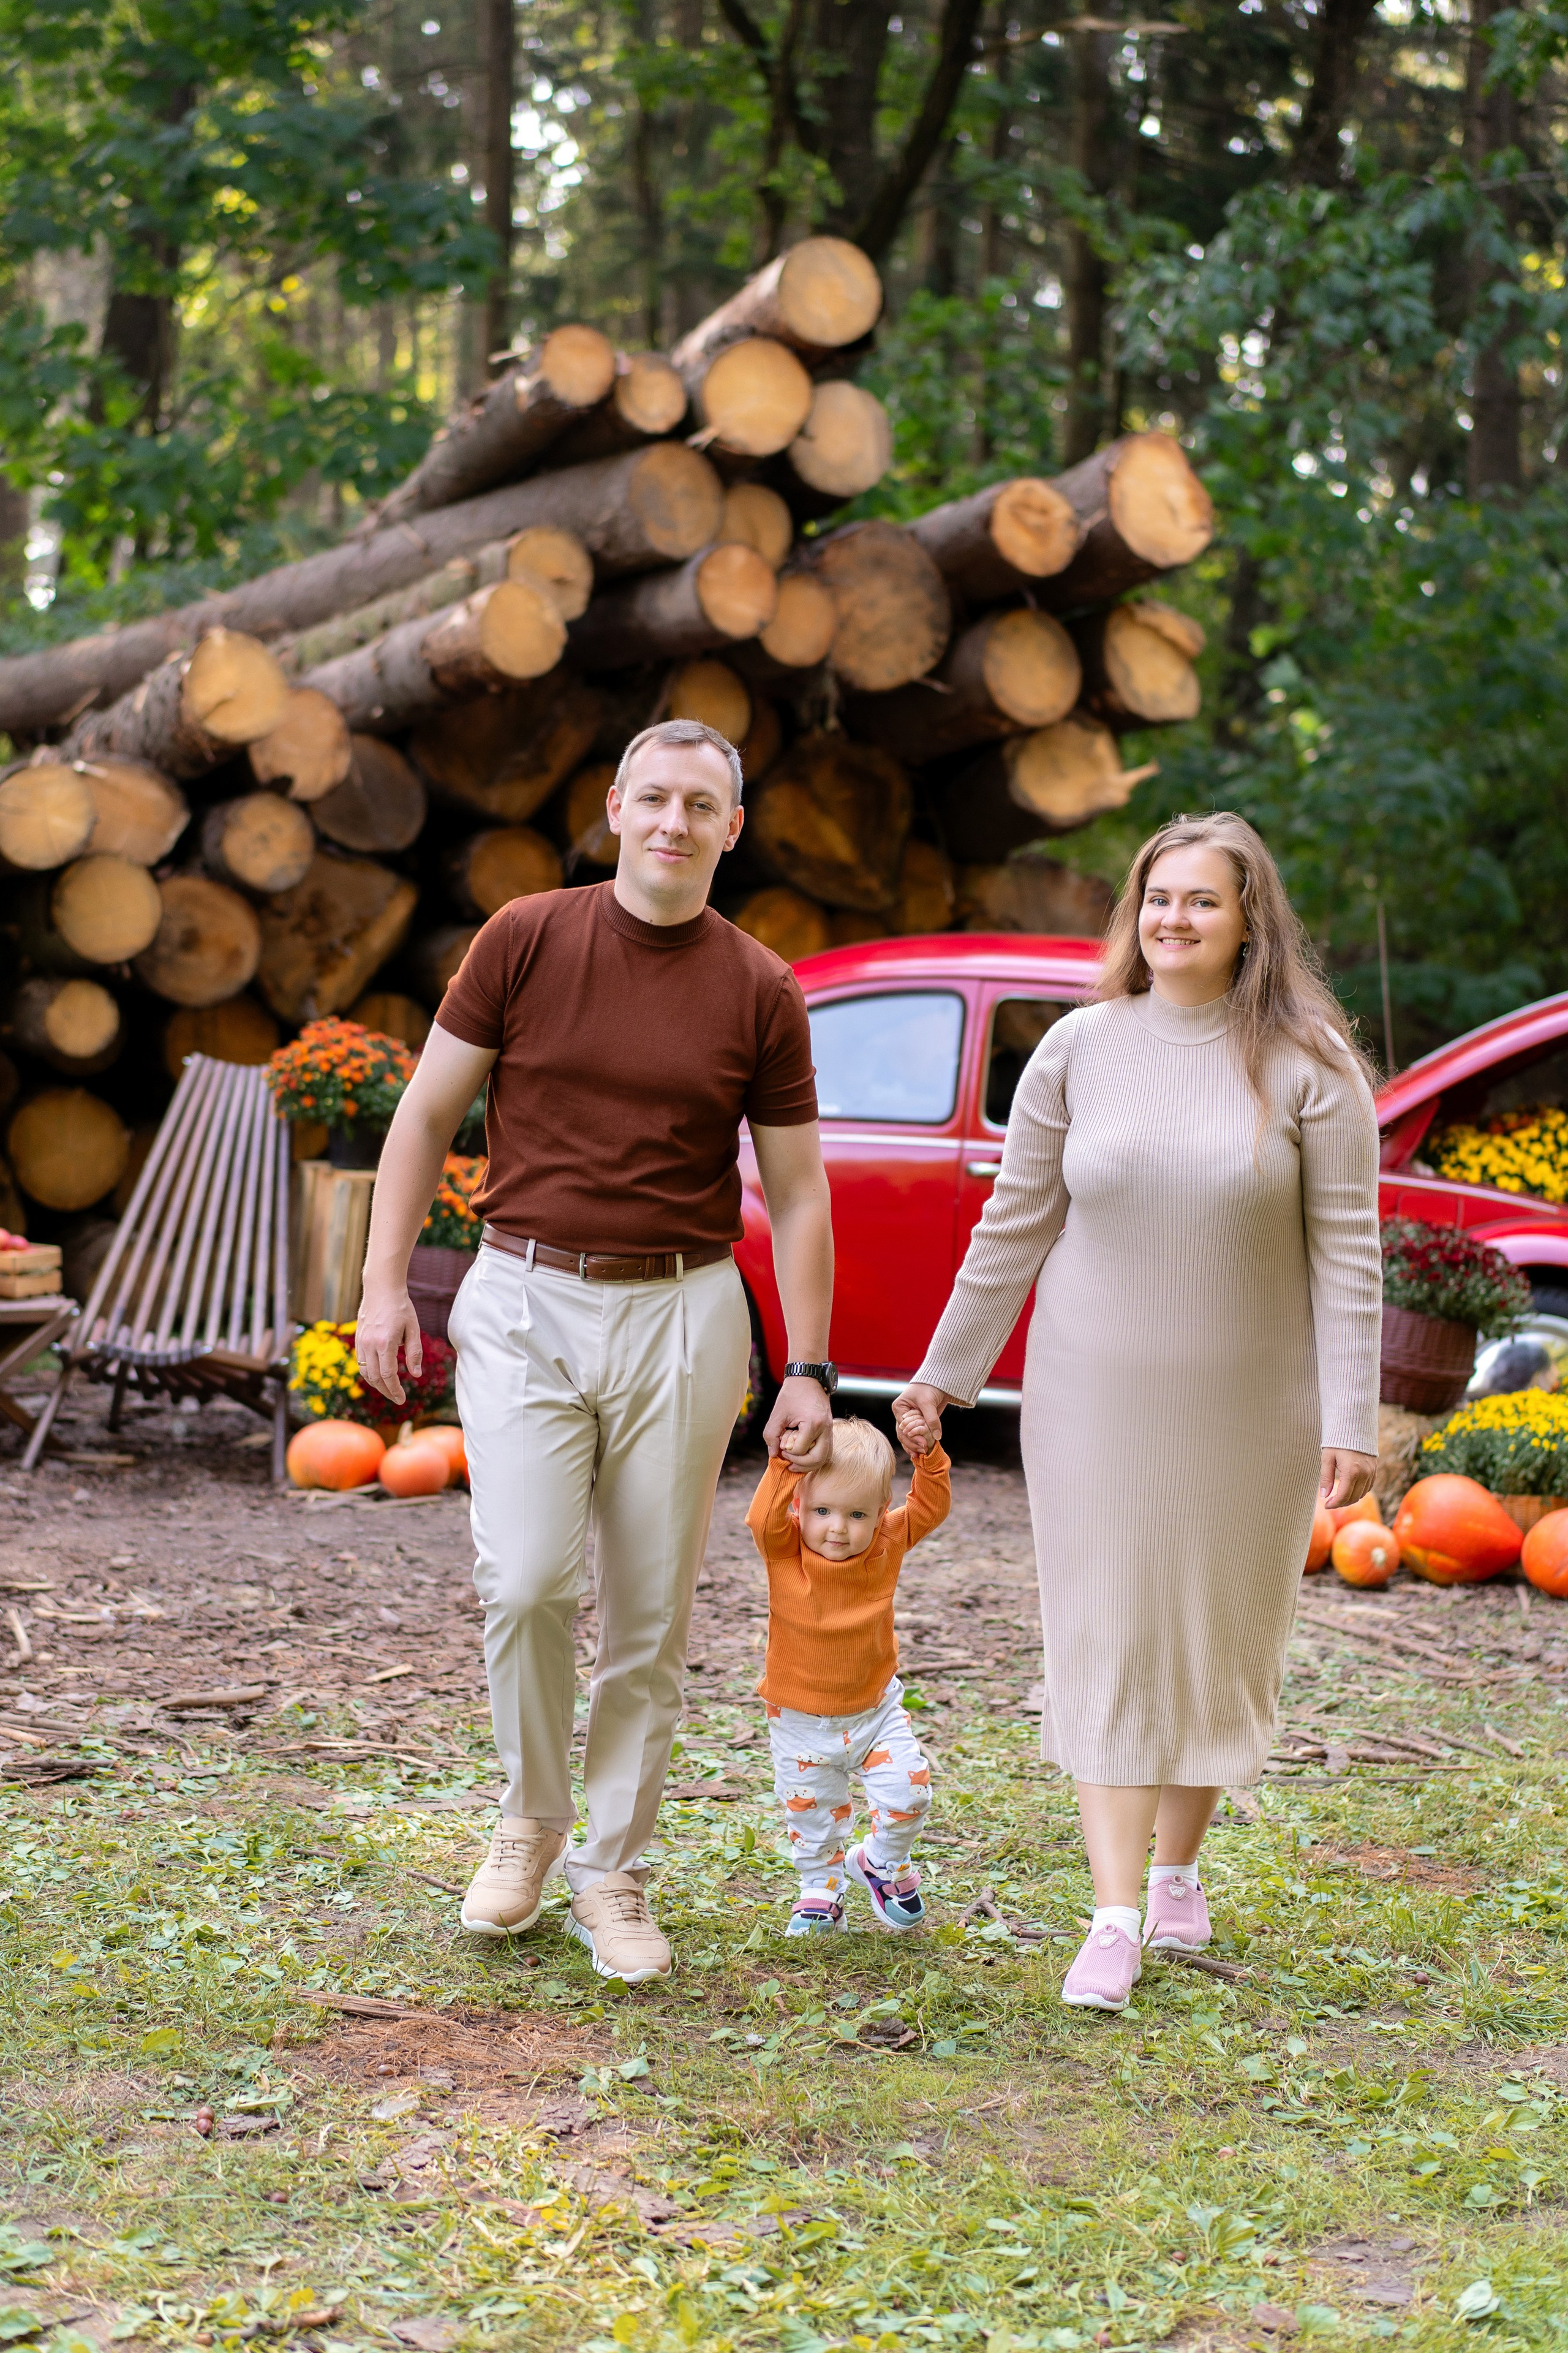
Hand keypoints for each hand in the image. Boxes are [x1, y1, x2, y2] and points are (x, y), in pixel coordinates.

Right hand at [355, 1277, 422, 1405]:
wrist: (381, 1288)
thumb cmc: (401, 1307)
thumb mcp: (413, 1329)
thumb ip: (414, 1353)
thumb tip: (415, 1375)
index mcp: (385, 1342)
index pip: (387, 1374)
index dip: (394, 1389)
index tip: (402, 1399)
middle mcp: (369, 1344)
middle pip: (375, 1377)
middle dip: (386, 1391)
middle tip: (397, 1399)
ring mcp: (361, 1341)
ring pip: (365, 1372)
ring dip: (376, 1384)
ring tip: (389, 1390)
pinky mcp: (358, 1339)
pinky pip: (360, 1362)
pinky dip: (369, 1373)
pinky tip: (379, 1376)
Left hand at [765, 1374, 832, 1469]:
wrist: (808, 1378)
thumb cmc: (792, 1393)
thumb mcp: (777, 1413)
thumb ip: (771, 1435)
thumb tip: (773, 1454)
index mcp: (813, 1423)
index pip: (800, 1450)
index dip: (787, 1451)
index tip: (780, 1443)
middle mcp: (826, 1429)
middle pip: (818, 1459)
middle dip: (801, 1464)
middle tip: (788, 1461)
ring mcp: (830, 1430)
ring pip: (824, 1457)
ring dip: (809, 1464)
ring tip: (795, 1464)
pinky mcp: (829, 1430)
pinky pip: (825, 1450)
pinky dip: (814, 1457)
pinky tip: (803, 1457)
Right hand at [892, 1380, 948, 1458]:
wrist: (939, 1382)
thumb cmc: (929, 1387)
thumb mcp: (928, 1403)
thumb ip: (932, 1420)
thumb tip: (936, 1437)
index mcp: (899, 1408)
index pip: (902, 1427)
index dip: (911, 1437)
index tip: (922, 1444)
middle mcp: (902, 1415)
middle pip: (903, 1434)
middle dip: (912, 1444)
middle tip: (923, 1451)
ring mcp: (910, 1420)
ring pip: (909, 1437)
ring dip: (914, 1446)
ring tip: (921, 1454)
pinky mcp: (920, 1422)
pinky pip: (917, 1435)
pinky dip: (919, 1443)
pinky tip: (922, 1452)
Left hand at [1320, 1447, 1376, 1509]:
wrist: (1354, 1427)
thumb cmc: (1338, 1441)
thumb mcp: (1327, 1458)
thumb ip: (1326, 1478)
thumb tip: (1324, 1495)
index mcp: (1352, 1471)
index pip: (1343, 1496)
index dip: (1334, 1504)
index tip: (1326, 1505)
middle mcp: (1364, 1474)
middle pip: (1353, 1497)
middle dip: (1341, 1503)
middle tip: (1330, 1502)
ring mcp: (1371, 1472)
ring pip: (1362, 1494)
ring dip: (1350, 1498)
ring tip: (1338, 1497)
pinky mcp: (1374, 1470)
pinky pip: (1368, 1487)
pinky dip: (1359, 1492)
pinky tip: (1350, 1490)